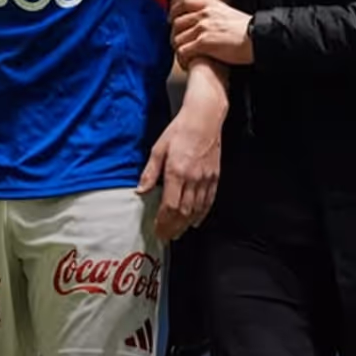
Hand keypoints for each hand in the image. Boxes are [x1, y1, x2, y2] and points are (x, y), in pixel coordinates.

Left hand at [136, 89, 223, 242]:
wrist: (204, 117)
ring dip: (186, 224)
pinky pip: (209, 200)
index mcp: (177, 171)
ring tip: (178, 233)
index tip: (157, 230)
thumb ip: (150, 172)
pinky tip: (195, 221)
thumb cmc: (180, 130)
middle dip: (174, 227)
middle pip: (183, 211)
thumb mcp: (159, 148)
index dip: (163, 222)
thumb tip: (140, 190)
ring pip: (197, 209)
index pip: (170, 205)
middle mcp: (193, 178)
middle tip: (166, 237)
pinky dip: (202, 213)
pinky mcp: (215, 176)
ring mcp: (206, 178)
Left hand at [171, 0, 253, 66]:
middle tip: (179, 45)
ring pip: (177, 39)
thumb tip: (211, 21)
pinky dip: (182, 59)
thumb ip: (216, 15)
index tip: (171, 20)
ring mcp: (202, 29)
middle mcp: (204, 15)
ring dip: (178, 50)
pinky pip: (183, 51)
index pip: (185, 3)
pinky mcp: (203, 44)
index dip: (175, 12)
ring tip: (185, 58)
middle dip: (175, 35)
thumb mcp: (230, 13)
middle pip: (177, 23)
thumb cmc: (249, 30)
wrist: (258, 38)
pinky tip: (188, 64)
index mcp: (211, 6)